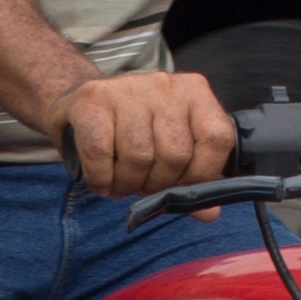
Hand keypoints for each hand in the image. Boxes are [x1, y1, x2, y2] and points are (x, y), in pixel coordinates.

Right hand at [52, 70, 236, 198]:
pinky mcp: (93, 98)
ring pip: (139, 157)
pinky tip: (102, 181)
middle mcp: (165, 85)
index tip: (179, 186)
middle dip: (157, 185)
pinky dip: (101, 178)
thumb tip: (209, 214)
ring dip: (127, 184)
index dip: (201, 174)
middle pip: (174, 155)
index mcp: (195, 93)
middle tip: (141, 187)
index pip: (216, 140)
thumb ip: (192, 179)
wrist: (85, 103)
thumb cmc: (134, 129)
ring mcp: (128, 89)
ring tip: (121, 184)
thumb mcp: (169, 146)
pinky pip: (101, 153)